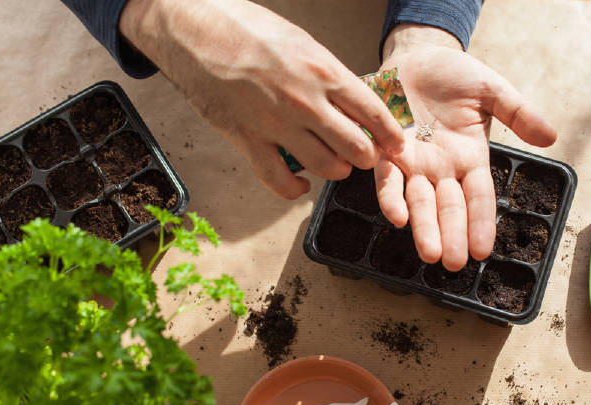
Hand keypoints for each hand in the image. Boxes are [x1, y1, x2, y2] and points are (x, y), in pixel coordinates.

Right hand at [120, 0, 404, 198]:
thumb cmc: (246, 29)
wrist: (194, 29)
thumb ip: (328, 76)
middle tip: (365, 155)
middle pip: (357, 148)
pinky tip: (302, 183)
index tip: (396, 144)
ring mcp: (277, 125)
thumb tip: (352, 101)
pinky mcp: (248, 141)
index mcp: (323, 71)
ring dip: (337, 170)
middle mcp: (306, 102)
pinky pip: (280, 182)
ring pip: (326, 167)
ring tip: (336, 164)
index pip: (374, 113)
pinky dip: (296, 189)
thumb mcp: (302, 42)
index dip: (391, 135)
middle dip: (367, 156)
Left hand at [378, 25, 556, 270]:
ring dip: (423, 228)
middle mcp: (442, 169)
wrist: (417, 55)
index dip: (481, 224)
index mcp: (470, 159)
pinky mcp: (387, 151)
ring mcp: (414, 163)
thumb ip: (519, 113)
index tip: (483, 251)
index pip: (478, 199)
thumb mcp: (492, 91)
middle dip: (451, 236)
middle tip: (453, 264)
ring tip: (430, 253)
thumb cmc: (455, 75)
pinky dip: (390, 196)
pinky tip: (396, 216)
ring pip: (419, 202)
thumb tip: (551, 137)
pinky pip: (387, 178)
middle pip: (449, 208)